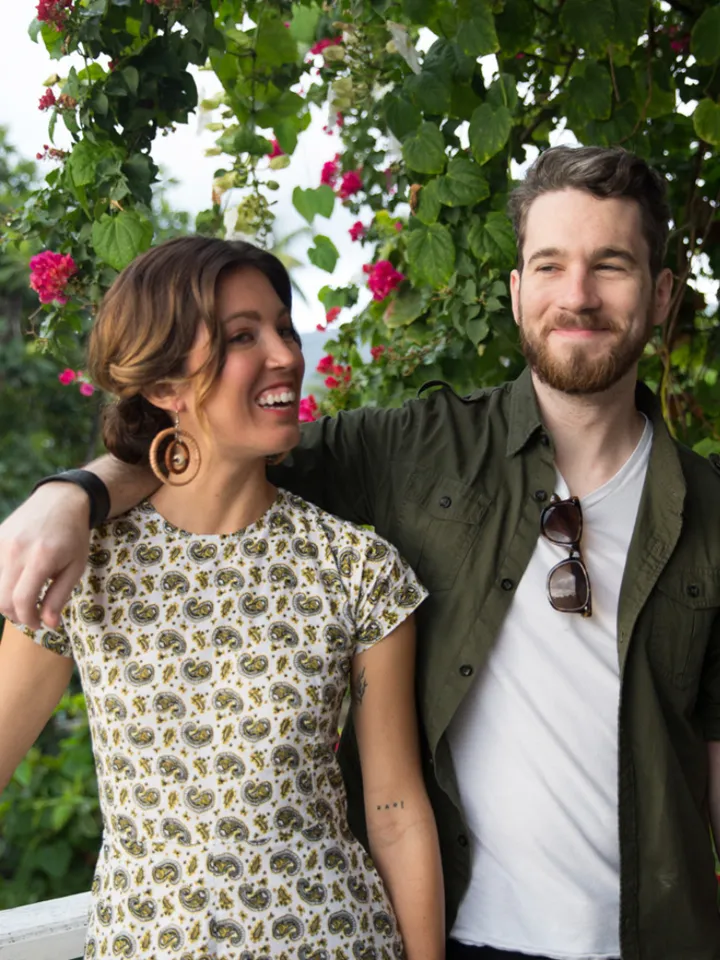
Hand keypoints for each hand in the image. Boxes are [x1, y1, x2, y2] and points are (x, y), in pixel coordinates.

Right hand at [0, 483, 90, 629]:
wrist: (61, 500)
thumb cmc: (73, 536)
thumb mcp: (76, 567)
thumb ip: (60, 596)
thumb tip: (49, 625)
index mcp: (40, 558)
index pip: (22, 601)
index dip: (29, 619)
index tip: (39, 624)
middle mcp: (16, 550)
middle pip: (2, 599)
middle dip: (17, 614)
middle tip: (33, 614)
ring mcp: (2, 542)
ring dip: (7, 600)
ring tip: (26, 597)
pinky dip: (2, 582)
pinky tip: (17, 581)